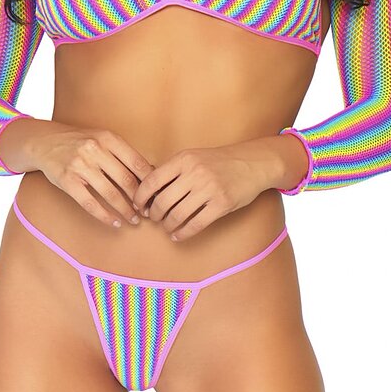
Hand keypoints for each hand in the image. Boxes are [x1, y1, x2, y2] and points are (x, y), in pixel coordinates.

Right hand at [35, 128, 155, 228]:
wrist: (46, 141)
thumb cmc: (81, 141)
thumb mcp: (102, 138)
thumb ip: (123, 153)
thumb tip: (151, 173)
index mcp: (109, 138)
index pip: (137, 162)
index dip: (149, 181)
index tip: (156, 194)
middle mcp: (95, 150)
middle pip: (126, 180)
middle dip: (140, 199)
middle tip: (148, 211)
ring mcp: (80, 166)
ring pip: (111, 194)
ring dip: (126, 210)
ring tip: (134, 219)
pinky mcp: (68, 181)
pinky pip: (90, 203)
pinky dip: (105, 216)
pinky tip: (115, 222)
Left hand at [131, 145, 266, 242]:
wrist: (252, 163)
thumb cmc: (218, 161)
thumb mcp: (193, 157)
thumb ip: (173, 170)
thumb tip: (147, 190)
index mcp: (184, 159)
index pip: (152, 180)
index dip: (140, 197)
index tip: (138, 206)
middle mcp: (195, 173)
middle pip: (162, 201)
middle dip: (154, 214)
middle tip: (153, 218)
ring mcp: (209, 189)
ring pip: (177, 215)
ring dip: (167, 225)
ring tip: (167, 227)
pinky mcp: (221, 204)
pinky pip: (196, 224)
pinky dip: (183, 233)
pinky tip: (178, 235)